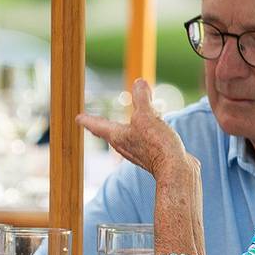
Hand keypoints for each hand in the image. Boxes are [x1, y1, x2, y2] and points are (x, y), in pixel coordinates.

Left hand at [76, 79, 193, 181]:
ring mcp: (140, 153)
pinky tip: (150, 131)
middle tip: (92, 123)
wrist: (176, 171)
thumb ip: (142, 98)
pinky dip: (142, 133)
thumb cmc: (157, 145)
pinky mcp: (154, 156)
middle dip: (101, 127)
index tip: (78, 118)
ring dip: (122, 130)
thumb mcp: (147, 115)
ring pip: (127, 138)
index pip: (98, 125)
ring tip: (119, 125)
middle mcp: (125, 146)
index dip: (88, 120)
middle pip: (109, 134)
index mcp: (118, 136)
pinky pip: (144, 141)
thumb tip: (139, 82)